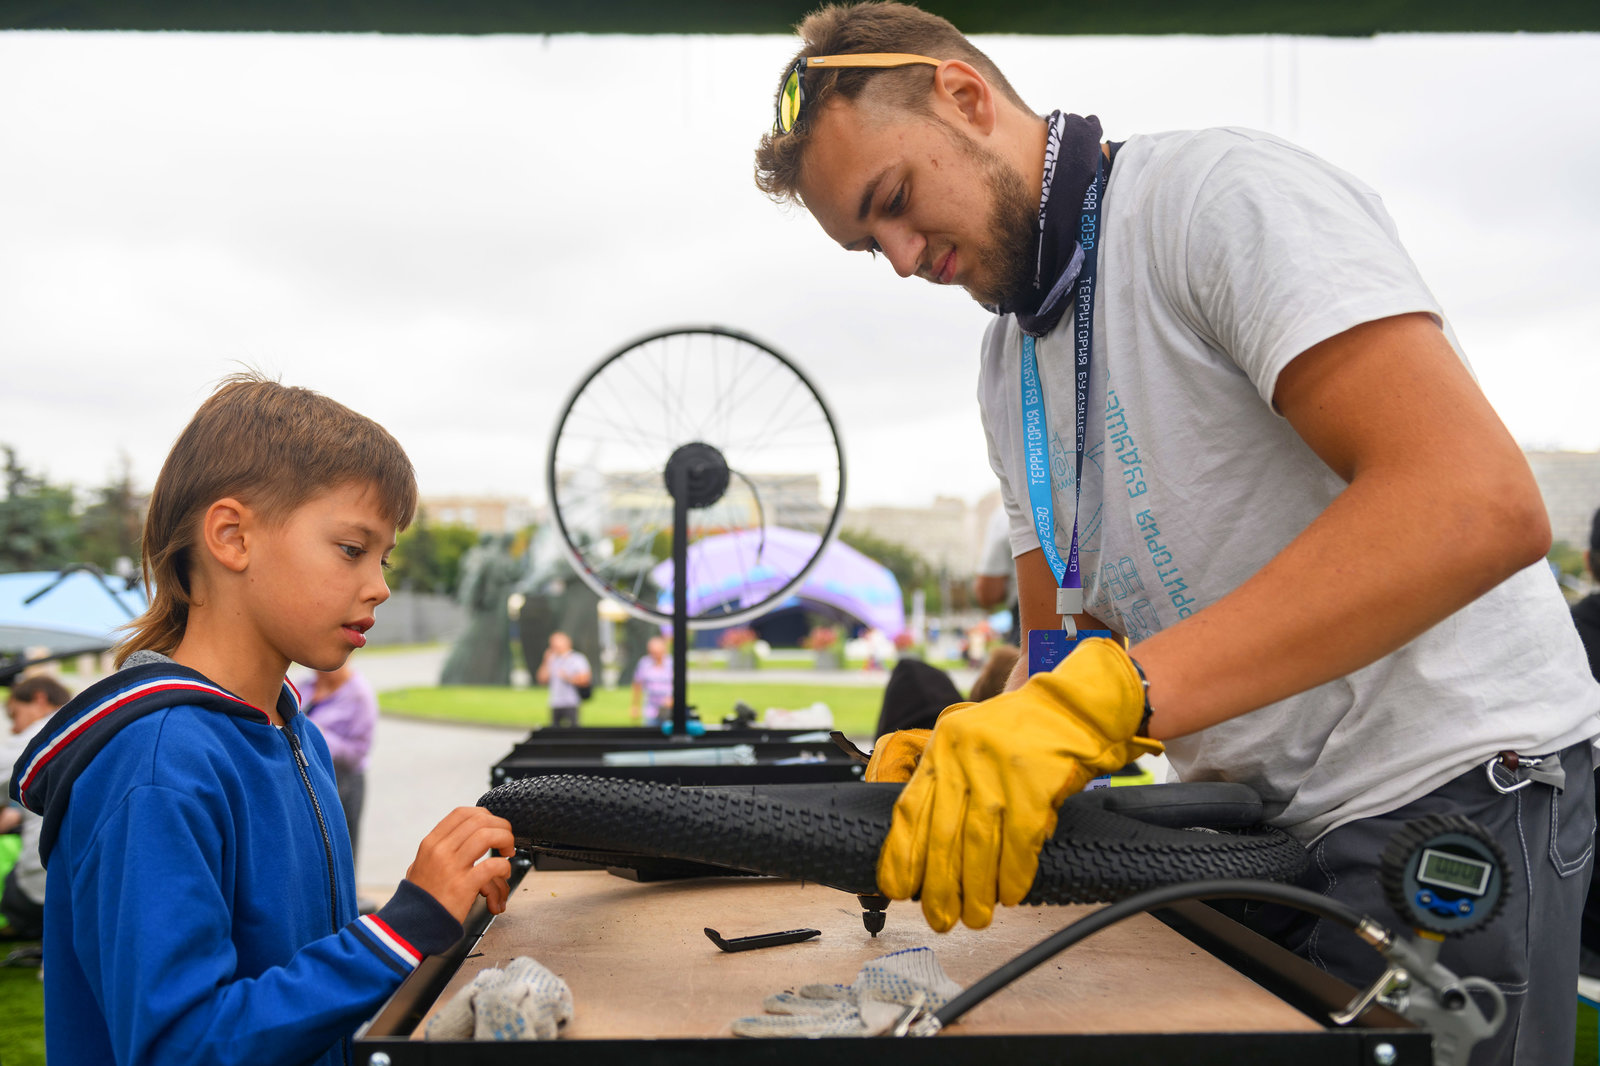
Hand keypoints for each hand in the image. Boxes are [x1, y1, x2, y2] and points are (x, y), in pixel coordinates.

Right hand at [406, 807, 515, 921]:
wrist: (411, 927)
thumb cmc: (420, 899)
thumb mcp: (420, 865)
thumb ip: (437, 850)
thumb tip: (459, 837)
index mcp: (431, 843)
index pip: (462, 813)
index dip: (484, 815)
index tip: (493, 825)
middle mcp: (440, 851)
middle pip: (479, 821)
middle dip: (500, 826)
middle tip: (506, 840)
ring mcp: (451, 867)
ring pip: (487, 836)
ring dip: (505, 840)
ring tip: (508, 852)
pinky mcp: (463, 886)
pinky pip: (492, 865)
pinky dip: (504, 866)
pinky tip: (503, 873)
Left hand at [877, 637, 1161, 931]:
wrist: (1073, 709)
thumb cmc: (1020, 735)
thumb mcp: (968, 746)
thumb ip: (947, 785)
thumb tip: (928, 852)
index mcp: (942, 749)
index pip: (910, 810)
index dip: (901, 856)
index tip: (896, 890)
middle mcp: (964, 758)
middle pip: (943, 834)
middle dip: (939, 886)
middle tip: (940, 919)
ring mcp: (1000, 770)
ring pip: (979, 843)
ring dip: (976, 889)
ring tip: (975, 917)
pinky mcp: (1035, 783)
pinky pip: (1019, 840)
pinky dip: (1014, 873)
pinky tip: (1011, 895)